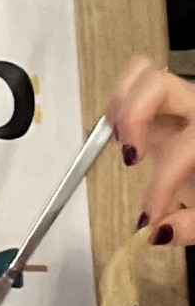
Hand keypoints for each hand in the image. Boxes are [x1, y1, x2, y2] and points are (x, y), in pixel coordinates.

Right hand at [108, 56, 194, 247]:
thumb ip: (190, 225)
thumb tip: (158, 232)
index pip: (183, 148)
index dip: (161, 186)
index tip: (147, 220)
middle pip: (157, 84)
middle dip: (134, 117)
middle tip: (129, 156)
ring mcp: (178, 103)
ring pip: (143, 73)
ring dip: (122, 104)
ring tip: (118, 139)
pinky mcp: (163, 108)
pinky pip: (137, 84)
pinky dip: (120, 102)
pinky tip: (118, 133)